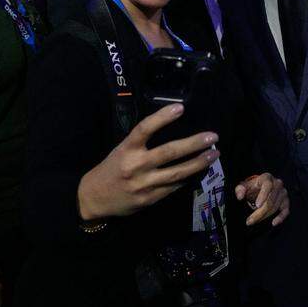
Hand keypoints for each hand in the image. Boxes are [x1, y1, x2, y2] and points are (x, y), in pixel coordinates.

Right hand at [77, 104, 219, 219]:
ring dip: (198, 163)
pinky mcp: (149, 199)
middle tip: (212, 137)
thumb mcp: (121, 150)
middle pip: (169, 152)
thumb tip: (172, 131)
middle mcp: (136, 165)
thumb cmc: (111, 169)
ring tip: (213, 154)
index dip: (162, 117)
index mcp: (126, 149)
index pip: (144, 129)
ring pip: (177, 173)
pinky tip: (200, 171)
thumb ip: (141, 143)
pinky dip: (188, 178)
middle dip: (193, 144)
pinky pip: (174, 187)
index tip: (180, 108)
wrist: (93, 198)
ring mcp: (144, 184)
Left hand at [234, 173, 289, 225]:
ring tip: (253, 221)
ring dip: (264, 216)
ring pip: (275, 207)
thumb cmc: (252, 187)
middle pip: (271, 200)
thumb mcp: (244, 186)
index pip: (268, 186)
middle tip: (249, 220)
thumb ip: (240, 189)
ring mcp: (283, 193)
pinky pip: (285, 211)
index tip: (257, 205)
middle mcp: (277, 184)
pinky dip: (280, 217)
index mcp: (267, 178)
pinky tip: (273, 223)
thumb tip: (240, 196)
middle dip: (259, 212)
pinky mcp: (286, 201)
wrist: (261, 188)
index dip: (263, 195)